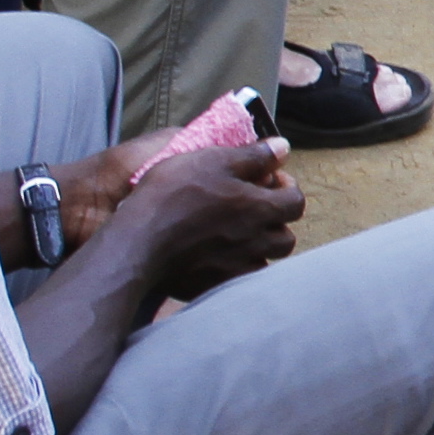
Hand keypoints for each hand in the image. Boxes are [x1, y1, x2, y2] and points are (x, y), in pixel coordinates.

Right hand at [110, 139, 303, 299]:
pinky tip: (217, 254)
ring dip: (258, 247)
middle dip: (275, 221)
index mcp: (260, 209)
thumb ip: (254, 156)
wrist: (138, 240)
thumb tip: (283, 147)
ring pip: (264, 261)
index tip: (267, 179)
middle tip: (252, 208)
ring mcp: (236, 268)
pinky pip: (238, 280)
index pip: (296, 202)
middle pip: (285, 237)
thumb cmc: (174, 193)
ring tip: (235, 232)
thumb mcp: (214, 160)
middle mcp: (255, 242)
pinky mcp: (214, 286)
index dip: (286, 187)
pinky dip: (235, 267)